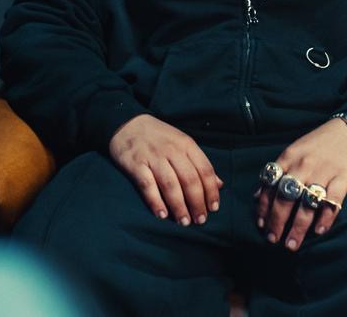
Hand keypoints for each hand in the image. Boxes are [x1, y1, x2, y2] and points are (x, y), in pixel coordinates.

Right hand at [108, 113, 223, 225]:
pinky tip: (162, 214)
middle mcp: (172, 150)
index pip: (205, 169)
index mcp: (186, 144)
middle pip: (189, 179)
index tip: (213, 208)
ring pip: (170, 185)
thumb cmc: (159, 137)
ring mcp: (153, 156)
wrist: (126, 123)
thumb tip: (219, 184)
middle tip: (200, 221)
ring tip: (184, 222)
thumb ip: (199, 163)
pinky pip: (147, 185)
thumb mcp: (182, 143)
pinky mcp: (135, 163)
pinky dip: (156, 201)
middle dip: (197, 203)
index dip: (211, 191)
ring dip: (179, 206)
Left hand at [254, 118, 346, 250]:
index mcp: (289, 157)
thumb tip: (259, 195)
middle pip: (285, 198)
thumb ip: (278, 171)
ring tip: (292, 244)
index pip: (270, 185)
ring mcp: (323, 172)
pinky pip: (332, 201)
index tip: (261, 225)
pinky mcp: (343, 177)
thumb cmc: (319, 143)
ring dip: (297, 227)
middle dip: (277, 222)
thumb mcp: (294, 150)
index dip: (264, 207)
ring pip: (306, 204)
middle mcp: (303, 165)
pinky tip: (319, 231)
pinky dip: (325, 218)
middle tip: (273, 240)